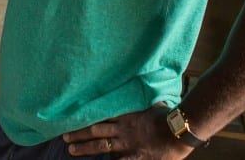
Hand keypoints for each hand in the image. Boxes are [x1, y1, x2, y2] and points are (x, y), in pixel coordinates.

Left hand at [62, 107, 191, 159]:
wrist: (179, 131)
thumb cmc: (169, 117)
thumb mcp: (152, 104)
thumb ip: (143, 101)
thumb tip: (142, 92)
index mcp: (126, 115)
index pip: (101, 113)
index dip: (86, 115)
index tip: (73, 115)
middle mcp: (122, 128)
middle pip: (96, 130)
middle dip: (79, 133)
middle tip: (64, 136)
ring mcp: (127, 143)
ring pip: (100, 144)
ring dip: (84, 147)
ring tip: (70, 149)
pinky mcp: (135, 156)